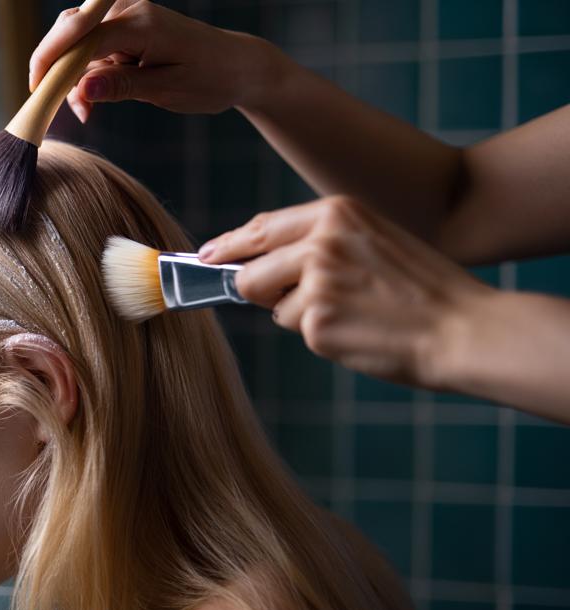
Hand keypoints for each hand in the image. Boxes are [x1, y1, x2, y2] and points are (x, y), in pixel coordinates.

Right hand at [28, 0, 285, 122]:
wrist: (236, 66)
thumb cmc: (209, 78)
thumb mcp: (166, 89)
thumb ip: (122, 87)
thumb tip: (81, 89)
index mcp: (142, 23)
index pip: (84, 37)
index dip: (54, 64)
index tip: (37, 93)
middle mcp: (130, 11)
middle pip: (72, 30)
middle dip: (56, 68)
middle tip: (56, 105)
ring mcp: (126, 17)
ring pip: (77, 42)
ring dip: (72, 77)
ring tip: (88, 111)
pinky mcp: (125, 29)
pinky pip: (91, 48)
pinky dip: (86, 74)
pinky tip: (93, 100)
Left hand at [199, 196, 495, 390]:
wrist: (464, 328)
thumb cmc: (421, 289)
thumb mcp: (372, 240)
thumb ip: (317, 242)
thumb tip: (254, 266)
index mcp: (336, 212)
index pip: (261, 228)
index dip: (228, 247)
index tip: (205, 257)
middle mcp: (319, 240)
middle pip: (249, 273)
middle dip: (261, 293)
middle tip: (307, 302)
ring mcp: (315, 281)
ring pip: (272, 306)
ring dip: (300, 316)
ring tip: (353, 312)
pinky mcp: (315, 321)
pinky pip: (297, 331)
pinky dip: (321, 337)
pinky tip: (358, 331)